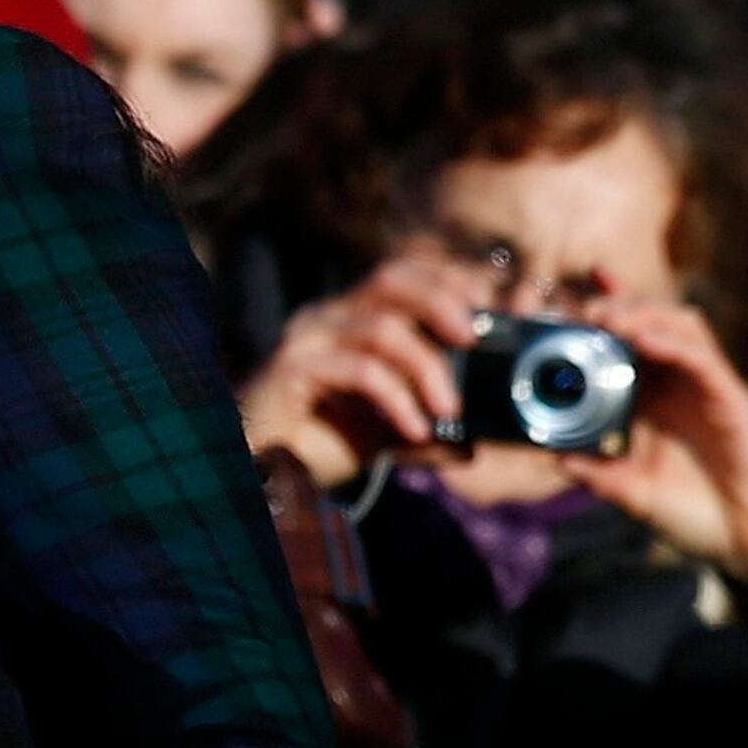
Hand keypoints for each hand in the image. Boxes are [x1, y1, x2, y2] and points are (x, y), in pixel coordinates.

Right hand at [235, 254, 496, 488]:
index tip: (488, 301)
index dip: (445, 276)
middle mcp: (324, 317)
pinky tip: (415, 429)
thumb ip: (422, 432)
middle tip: (474, 337)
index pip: (399, 272)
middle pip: (390, 278)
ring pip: (382, 327)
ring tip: (450, 409)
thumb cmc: (314, 446)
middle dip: (440, 299)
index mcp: (346, 317)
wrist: (259, 475)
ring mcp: (305, 338)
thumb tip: (472, 446)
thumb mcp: (382, 433)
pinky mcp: (292, 367)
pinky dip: (398, 399)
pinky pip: (361, 370)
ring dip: (427, 366)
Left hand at [572, 298, 747, 617]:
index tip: (567, 301)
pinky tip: (643, 339)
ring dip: (644, 314)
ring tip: (608, 317)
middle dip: (620, 306)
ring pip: (682, 327)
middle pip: (655, 321)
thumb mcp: (633, 494)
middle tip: (584, 308)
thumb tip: (554, 456)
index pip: (631, 342)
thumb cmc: (695, 515)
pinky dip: (673, 344)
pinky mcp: (733, 401)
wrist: (747, 542)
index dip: (607, 315)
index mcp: (656, 400)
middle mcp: (682, 386)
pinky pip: (704, 360)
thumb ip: (597, 475)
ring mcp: (710, 388)